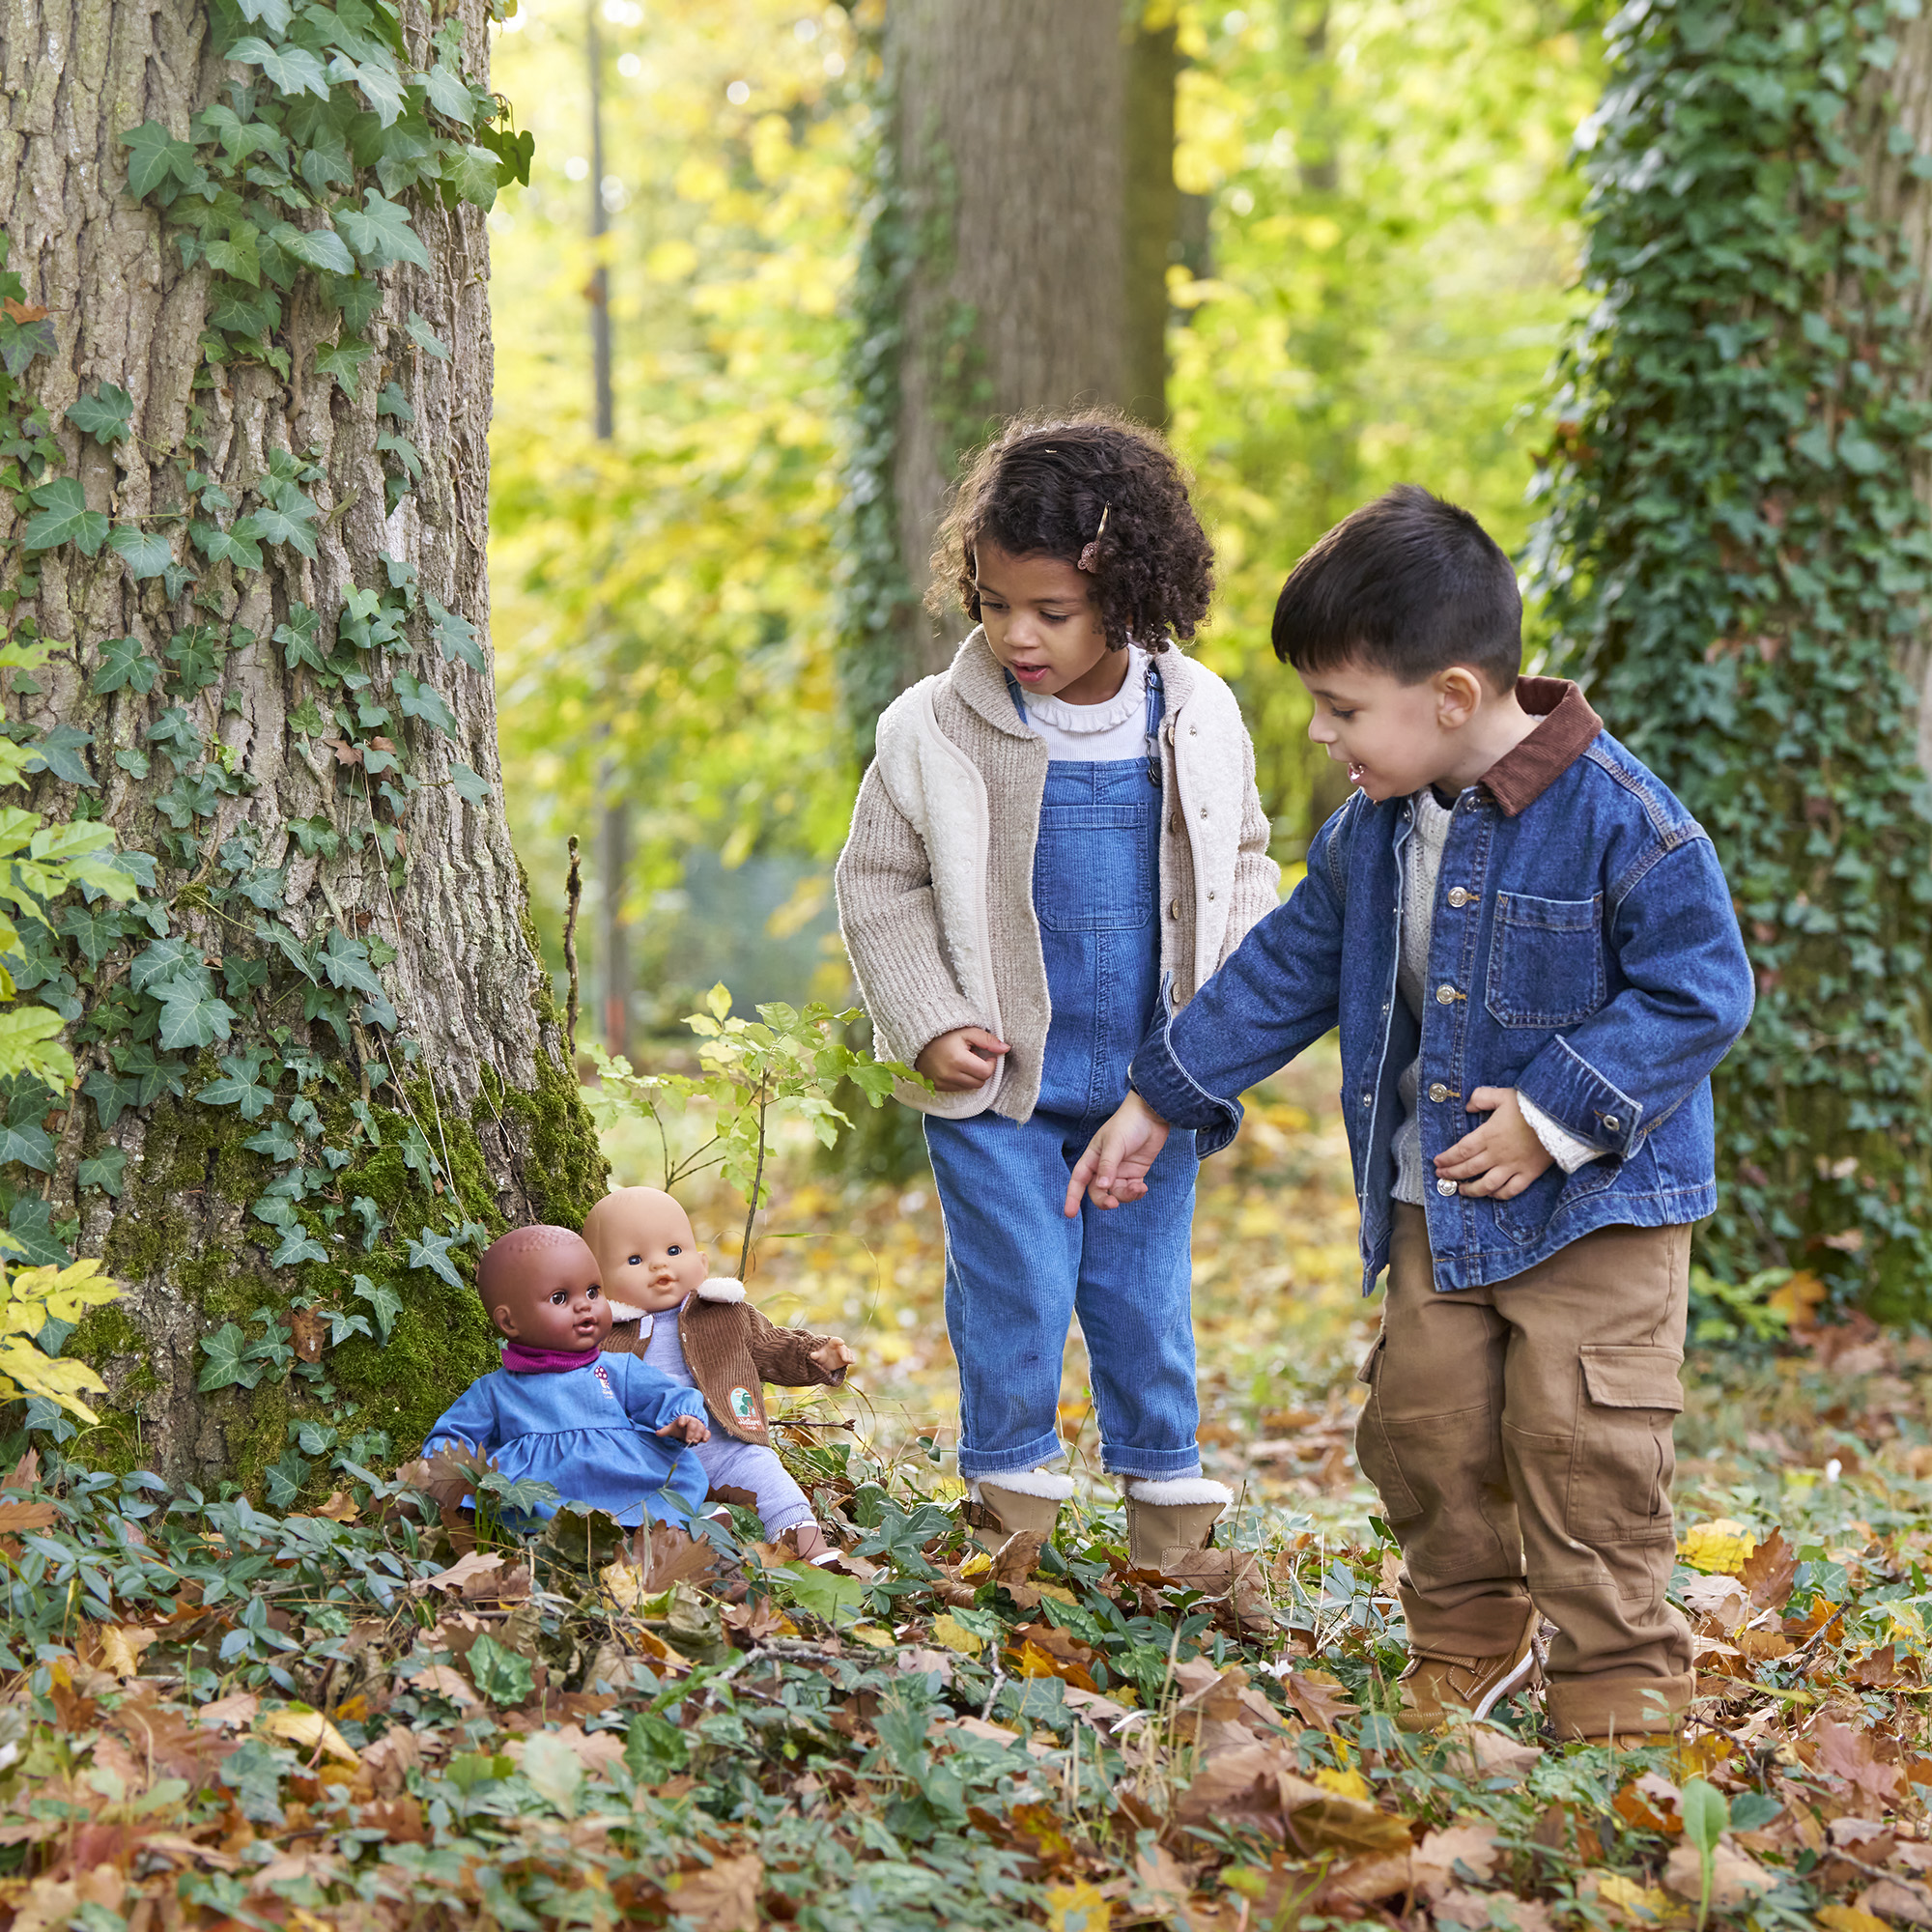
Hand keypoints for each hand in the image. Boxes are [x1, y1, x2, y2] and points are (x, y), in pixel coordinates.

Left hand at [657, 1412, 709, 1443]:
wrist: (688, 1427)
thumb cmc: (679, 1427)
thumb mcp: (672, 1429)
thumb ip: (665, 1430)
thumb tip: (656, 1432)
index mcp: (684, 1419)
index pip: (684, 1418)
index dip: (682, 1420)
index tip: (680, 1424)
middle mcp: (693, 1421)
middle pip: (694, 1424)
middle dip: (691, 1432)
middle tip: (688, 1440)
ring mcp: (699, 1426)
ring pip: (701, 1429)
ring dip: (698, 1435)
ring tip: (694, 1441)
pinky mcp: (704, 1431)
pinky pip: (707, 1433)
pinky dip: (706, 1436)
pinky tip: (704, 1440)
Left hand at [810, 1337, 854, 1375]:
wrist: (824, 1362)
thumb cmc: (821, 1356)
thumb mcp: (818, 1356)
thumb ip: (816, 1355)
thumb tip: (812, 1355)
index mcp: (831, 1343)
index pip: (835, 1340)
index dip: (838, 1341)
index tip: (842, 1342)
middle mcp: (838, 1347)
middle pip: (843, 1348)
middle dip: (845, 1353)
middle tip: (845, 1359)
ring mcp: (843, 1352)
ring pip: (848, 1352)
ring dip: (849, 1356)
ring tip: (848, 1361)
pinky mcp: (846, 1358)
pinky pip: (851, 1358)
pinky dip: (852, 1359)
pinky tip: (852, 1362)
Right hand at [916, 1026, 1009, 1092]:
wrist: (919, 1039)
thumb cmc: (945, 1033)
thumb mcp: (968, 1031)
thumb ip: (988, 1040)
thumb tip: (1006, 1049)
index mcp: (958, 1060)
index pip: (986, 1072)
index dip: (991, 1064)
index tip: (988, 1055)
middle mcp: (949, 1075)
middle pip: (980, 1082)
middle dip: (982, 1071)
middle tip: (975, 1057)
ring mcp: (942, 1083)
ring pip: (970, 1087)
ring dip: (972, 1076)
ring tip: (965, 1061)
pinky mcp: (937, 1087)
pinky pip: (958, 1089)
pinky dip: (962, 1081)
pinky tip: (956, 1068)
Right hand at [1066, 1091, 1169, 1214]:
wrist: (1152, 1115)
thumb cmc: (1128, 1124)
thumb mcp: (1114, 1144)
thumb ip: (1108, 1166)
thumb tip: (1102, 1187)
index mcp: (1092, 1158)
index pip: (1078, 1180)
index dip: (1072, 1197)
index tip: (1070, 1213)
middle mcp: (1104, 1167)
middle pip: (1098, 1192)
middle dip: (1104, 1200)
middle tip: (1113, 1204)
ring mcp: (1120, 1171)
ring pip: (1116, 1193)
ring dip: (1125, 1196)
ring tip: (1137, 1188)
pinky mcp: (1135, 1173)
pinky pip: (1131, 1191)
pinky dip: (1136, 1193)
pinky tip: (1143, 1188)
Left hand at [1433, 1087, 1553, 1199]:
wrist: (1560, 1118)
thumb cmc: (1531, 1105)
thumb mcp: (1502, 1094)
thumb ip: (1481, 1097)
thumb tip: (1468, 1106)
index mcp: (1488, 1135)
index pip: (1461, 1151)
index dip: (1447, 1159)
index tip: (1437, 1163)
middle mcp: (1497, 1154)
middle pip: (1469, 1168)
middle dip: (1452, 1174)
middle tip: (1441, 1176)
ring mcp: (1513, 1166)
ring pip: (1487, 1184)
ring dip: (1471, 1189)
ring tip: (1461, 1190)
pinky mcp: (1529, 1174)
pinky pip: (1511, 1190)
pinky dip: (1499, 1195)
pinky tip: (1491, 1194)